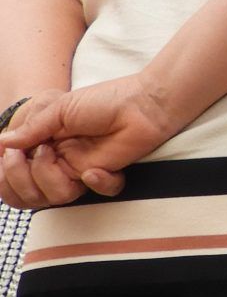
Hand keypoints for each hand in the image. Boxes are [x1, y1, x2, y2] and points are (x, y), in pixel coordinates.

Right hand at [0, 74, 180, 205]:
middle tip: (27, 154)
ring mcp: (78, 169)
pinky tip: (94, 171)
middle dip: (18, 177)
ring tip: (53, 153)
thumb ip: (31, 129)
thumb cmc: (102, 100)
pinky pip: (93, 193)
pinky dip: (93, 184)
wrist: (143, 103)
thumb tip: (0, 144)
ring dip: (45, 177)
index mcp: (42, 143)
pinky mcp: (102, 176)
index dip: (6, 172)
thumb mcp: (58, 109)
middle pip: (26, 192)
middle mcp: (57, 160)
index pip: (12, 171)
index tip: (9, 155)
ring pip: (52, 196)